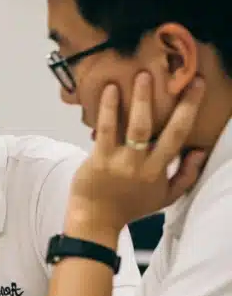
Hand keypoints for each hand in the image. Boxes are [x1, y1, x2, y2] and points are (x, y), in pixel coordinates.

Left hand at [68, 73, 206, 234]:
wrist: (95, 219)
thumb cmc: (130, 206)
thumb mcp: (165, 197)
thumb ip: (186, 175)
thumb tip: (200, 150)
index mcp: (159, 171)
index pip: (180, 137)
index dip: (190, 110)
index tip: (196, 86)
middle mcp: (143, 165)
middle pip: (165, 130)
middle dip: (176, 103)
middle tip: (178, 76)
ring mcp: (120, 162)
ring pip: (135, 127)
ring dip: (139, 100)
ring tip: (143, 76)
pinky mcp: (98, 159)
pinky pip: (105, 130)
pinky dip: (109, 110)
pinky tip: (110, 90)